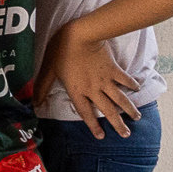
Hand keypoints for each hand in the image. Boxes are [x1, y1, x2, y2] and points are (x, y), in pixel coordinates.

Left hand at [37, 23, 140, 138]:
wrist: (81, 35)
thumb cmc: (61, 51)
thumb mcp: (48, 69)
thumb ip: (42, 87)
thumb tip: (34, 103)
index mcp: (77, 90)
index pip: (85, 112)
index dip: (93, 125)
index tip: (101, 136)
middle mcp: (93, 89)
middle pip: (108, 110)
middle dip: (117, 123)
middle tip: (126, 134)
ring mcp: (105, 80)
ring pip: (120, 98)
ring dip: (129, 109)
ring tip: (136, 118)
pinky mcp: (113, 69)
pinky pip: (124, 79)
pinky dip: (132, 84)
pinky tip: (138, 88)